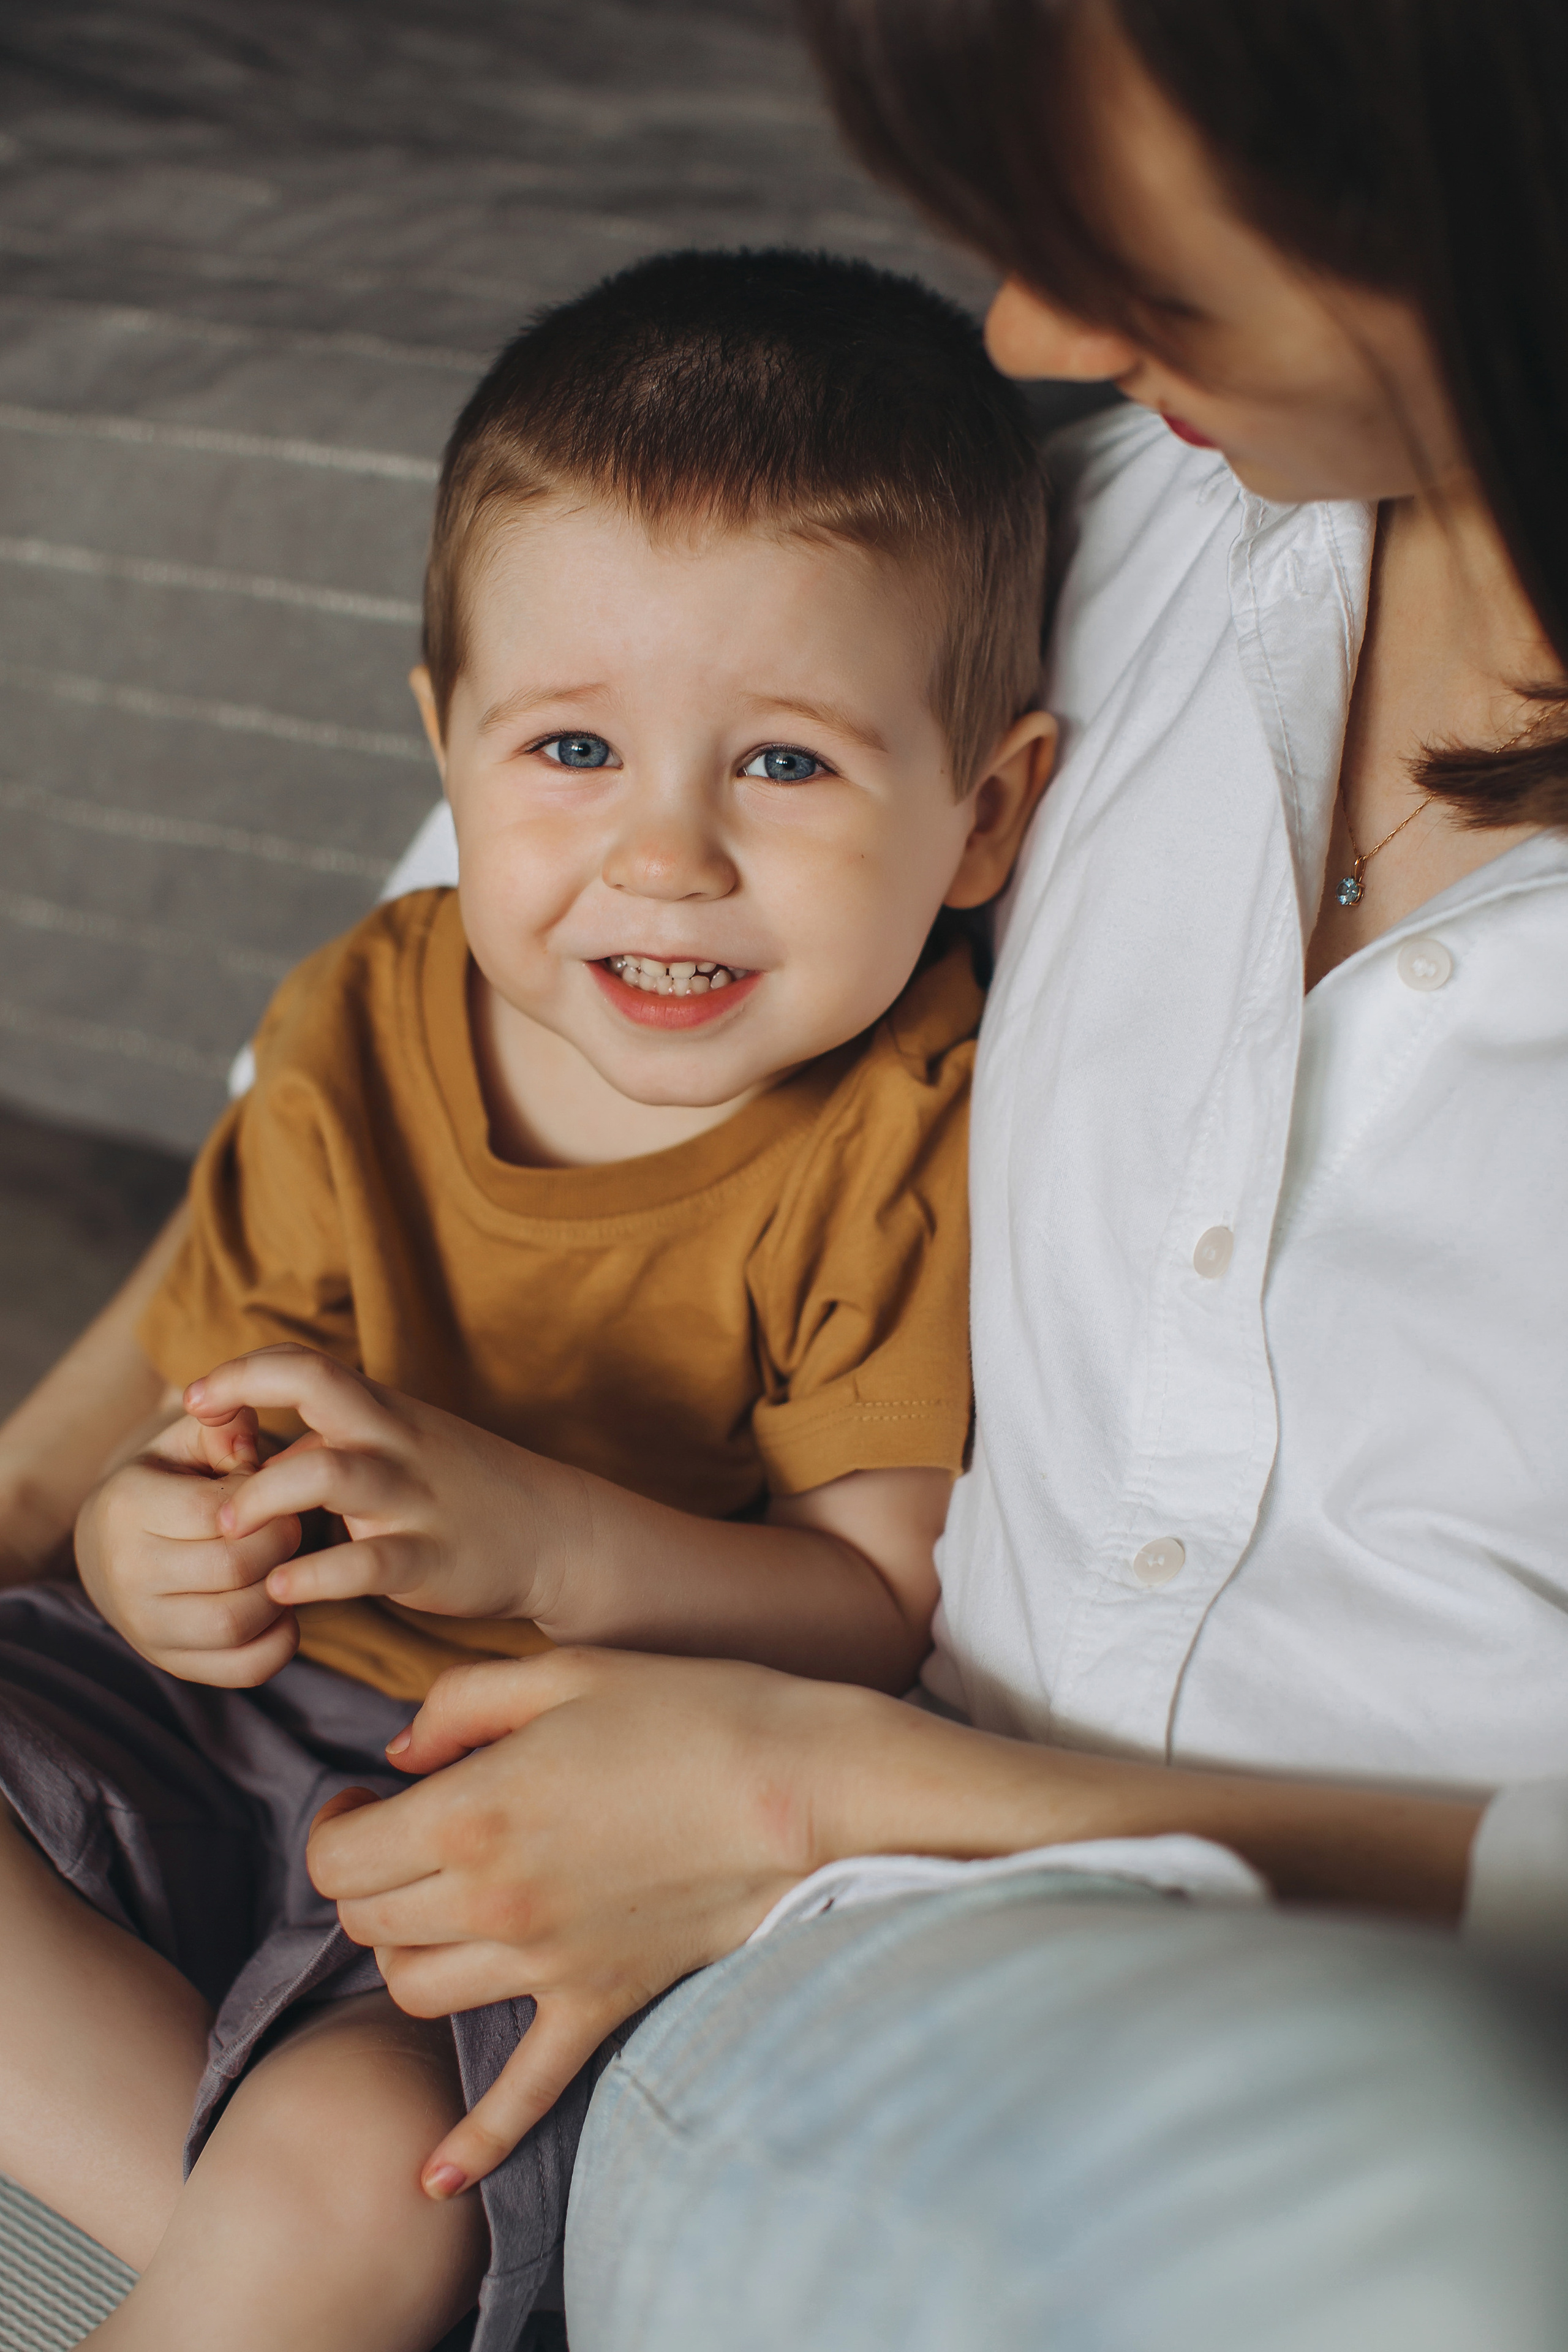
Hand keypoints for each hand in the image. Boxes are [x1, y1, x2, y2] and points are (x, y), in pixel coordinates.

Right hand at [75, 1407, 302, 1683]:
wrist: (114, 1548)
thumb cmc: (169, 1483)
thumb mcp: (187, 1442)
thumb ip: (222, 1424)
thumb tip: (244, 1424)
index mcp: (127, 1505)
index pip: (217, 1512)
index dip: (265, 1499)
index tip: (274, 1490)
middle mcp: (128, 1573)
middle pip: (234, 1568)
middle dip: (279, 1543)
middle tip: (287, 1525)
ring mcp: (146, 1626)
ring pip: (237, 1622)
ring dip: (280, 1592)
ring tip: (281, 1564)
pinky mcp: (173, 1662)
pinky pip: (245, 1668)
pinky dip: (279, 1640)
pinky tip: (279, 1606)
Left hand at [185, 1346, 570, 1624]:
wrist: (558, 1533)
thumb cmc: (465, 1489)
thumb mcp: (401, 1448)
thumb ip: (331, 1442)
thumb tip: (257, 1448)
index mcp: (382, 1413)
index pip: (304, 1363)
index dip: (242, 1371)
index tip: (195, 1399)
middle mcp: (393, 1442)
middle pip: (317, 1386)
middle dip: (246, 1393)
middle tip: (201, 1436)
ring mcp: (413, 1499)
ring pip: (331, 1473)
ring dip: (264, 1498)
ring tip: (226, 1530)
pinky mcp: (430, 1558)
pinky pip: (367, 1563)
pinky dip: (317, 1576)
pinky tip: (281, 1591)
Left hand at [306, 1647, 859, 2196]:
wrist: (805, 1788)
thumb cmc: (689, 1711)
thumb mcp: (564, 1672)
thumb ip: (460, 1703)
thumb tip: (398, 1754)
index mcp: (470, 1813)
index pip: (339, 1858)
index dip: (335, 1829)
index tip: (365, 1805)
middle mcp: (493, 1901)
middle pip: (368, 1922)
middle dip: (369, 1881)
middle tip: (404, 1843)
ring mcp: (546, 1964)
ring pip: (417, 1992)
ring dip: (406, 1954)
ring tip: (435, 1913)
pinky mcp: (599, 2003)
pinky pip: (522, 2095)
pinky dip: (473, 2144)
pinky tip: (434, 2180)